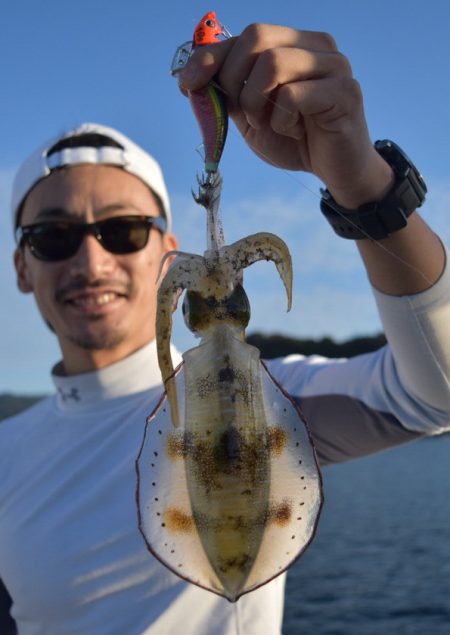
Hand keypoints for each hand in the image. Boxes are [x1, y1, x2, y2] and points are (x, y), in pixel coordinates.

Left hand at [179, 23, 393, 207]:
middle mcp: (316, 44)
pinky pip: (293, 95)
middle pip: (256, 36)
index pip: (244, 35)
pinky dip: (281, 120)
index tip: (187, 84)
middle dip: (232, 77)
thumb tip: (190, 77)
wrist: (334, 171)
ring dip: (256, 101)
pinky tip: (294, 132)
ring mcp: (334, 65)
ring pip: (273, 62)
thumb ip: (227, 94)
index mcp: (293, 43)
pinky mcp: (345, 91)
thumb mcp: (250, 116)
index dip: (210, 57)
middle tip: (240, 112)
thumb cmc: (294, 140)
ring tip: (266, 123)